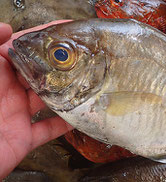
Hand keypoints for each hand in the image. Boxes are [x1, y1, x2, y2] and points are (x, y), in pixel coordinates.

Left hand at [0, 21, 71, 178]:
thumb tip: (6, 28)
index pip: (24, 52)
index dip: (42, 41)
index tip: (62, 33)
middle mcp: (9, 93)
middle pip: (40, 76)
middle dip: (59, 67)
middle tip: (79, 59)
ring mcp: (18, 115)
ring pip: (47, 101)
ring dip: (64, 94)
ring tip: (82, 84)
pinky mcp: (24, 137)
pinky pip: (47, 130)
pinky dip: (62, 125)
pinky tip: (76, 118)